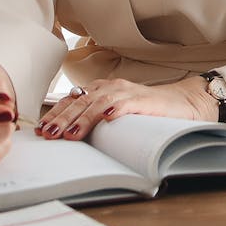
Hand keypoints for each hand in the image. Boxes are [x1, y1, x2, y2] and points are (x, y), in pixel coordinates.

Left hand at [37, 76, 214, 139]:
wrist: (185, 102)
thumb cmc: (150, 111)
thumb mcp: (118, 114)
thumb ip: (98, 120)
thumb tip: (70, 138)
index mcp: (103, 90)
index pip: (73, 100)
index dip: (56, 114)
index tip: (41, 131)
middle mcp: (112, 87)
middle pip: (81, 101)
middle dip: (62, 119)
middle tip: (49, 135)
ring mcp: (128, 93)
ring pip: (99, 102)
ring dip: (83, 118)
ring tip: (71, 134)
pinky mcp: (145, 100)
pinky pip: (127, 103)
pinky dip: (116, 108)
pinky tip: (107, 117)